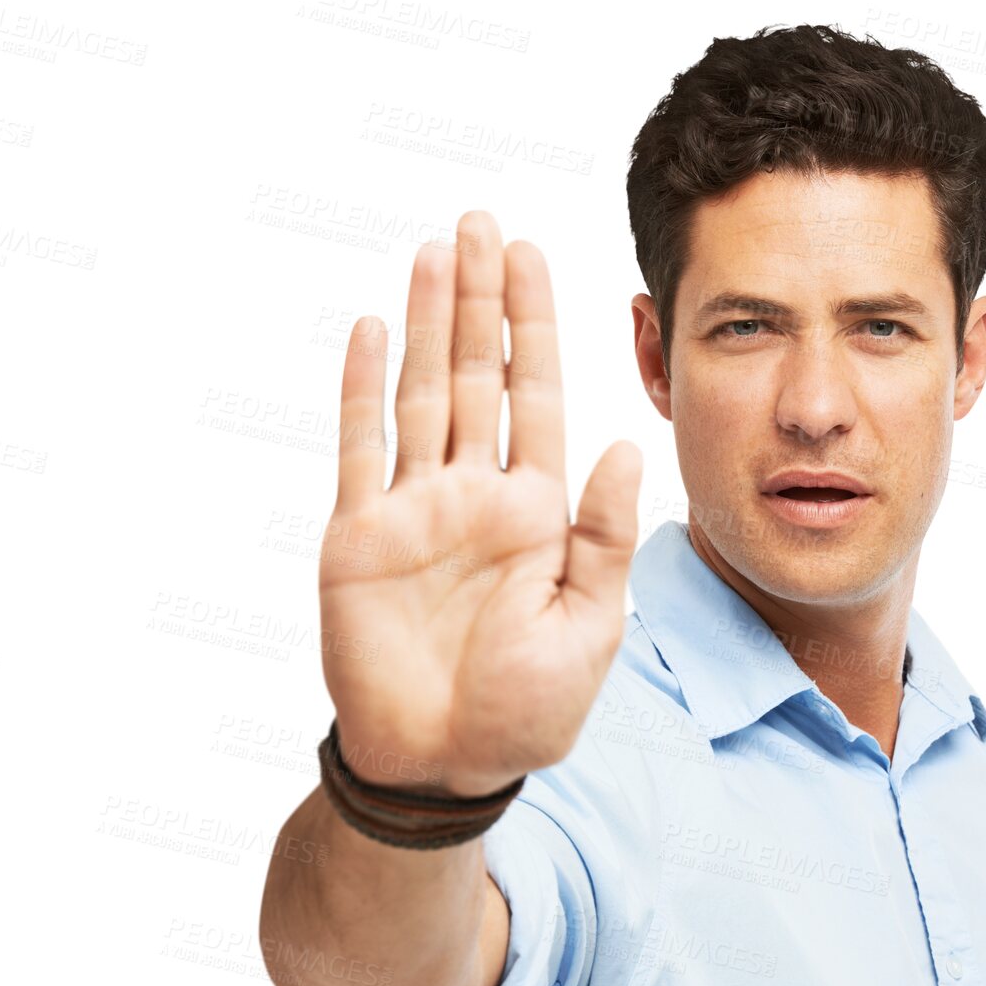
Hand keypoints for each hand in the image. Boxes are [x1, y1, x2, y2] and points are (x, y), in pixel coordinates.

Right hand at [318, 211, 640, 793]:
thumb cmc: (527, 707)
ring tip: (435, 251)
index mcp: (538, 512)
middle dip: (480, 300)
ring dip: (425, 323)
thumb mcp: (590, 624)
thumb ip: (605, 536)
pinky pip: (359, 448)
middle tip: (482, 222)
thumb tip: (627, 446)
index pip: (539, 395)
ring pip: (420, 394)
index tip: (532, 256)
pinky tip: (370, 331)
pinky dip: (361, 389)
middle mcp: (476, 495)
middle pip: (477, 375)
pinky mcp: (359, 535)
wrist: (443, 764)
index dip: (534, 325)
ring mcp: (415, 509)